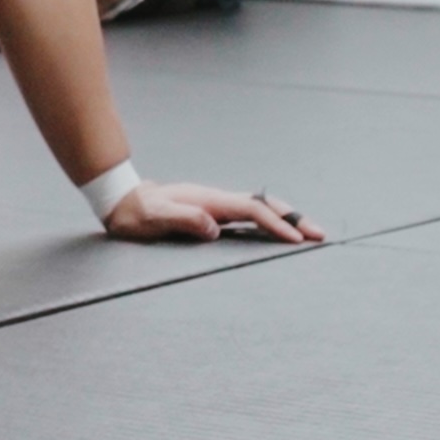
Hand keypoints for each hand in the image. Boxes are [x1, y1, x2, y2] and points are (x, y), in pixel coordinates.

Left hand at [103, 181, 323, 245]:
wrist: (120, 201)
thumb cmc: (135, 214)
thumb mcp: (154, 218)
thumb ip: (182, 219)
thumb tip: (214, 228)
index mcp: (207, 200)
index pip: (250, 209)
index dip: (274, 223)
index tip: (295, 240)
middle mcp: (215, 199)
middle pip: (262, 204)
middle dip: (292, 218)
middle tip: (319, 235)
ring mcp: (214, 204)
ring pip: (258, 208)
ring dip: (284, 219)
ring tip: (309, 235)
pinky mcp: (210, 213)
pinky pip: (247, 215)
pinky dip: (268, 222)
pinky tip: (277, 233)